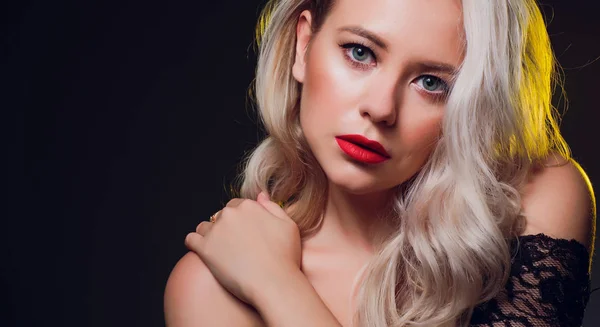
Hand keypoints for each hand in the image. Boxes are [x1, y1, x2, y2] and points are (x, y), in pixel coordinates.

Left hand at [184, 192, 301, 306]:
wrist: (274, 283)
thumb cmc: (285, 257)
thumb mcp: (288, 226)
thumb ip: (272, 207)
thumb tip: (260, 195)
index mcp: (249, 206)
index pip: (237, 205)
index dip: (240, 219)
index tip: (243, 233)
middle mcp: (230, 214)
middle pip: (220, 215)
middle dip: (225, 226)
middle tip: (233, 245)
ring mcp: (215, 231)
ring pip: (204, 226)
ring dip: (209, 235)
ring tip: (220, 250)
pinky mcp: (204, 248)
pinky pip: (190, 239)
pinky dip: (194, 244)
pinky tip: (202, 252)